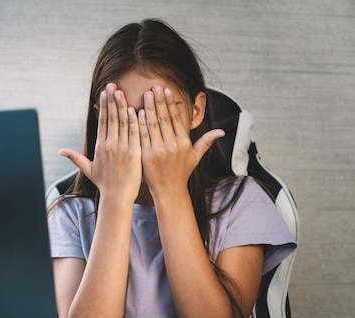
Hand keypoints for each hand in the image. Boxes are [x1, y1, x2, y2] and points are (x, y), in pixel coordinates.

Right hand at [60, 83, 141, 201]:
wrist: (117, 197)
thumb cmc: (104, 184)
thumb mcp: (88, 169)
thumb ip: (75, 157)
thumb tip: (60, 151)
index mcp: (99, 146)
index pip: (102, 121)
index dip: (103, 106)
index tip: (104, 93)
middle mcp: (109, 145)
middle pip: (111, 117)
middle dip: (112, 100)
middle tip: (112, 84)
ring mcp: (122, 148)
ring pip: (123, 122)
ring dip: (122, 105)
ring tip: (121, 91)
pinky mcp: (134, 153)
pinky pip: (135, 133)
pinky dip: (135, 121)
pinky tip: (135, 109)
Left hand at [138, 85, 223, 200]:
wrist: (169, 191)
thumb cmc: (181, 173)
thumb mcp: (195, 157)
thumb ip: (206, 141)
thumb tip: (222, 132)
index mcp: (183, 143)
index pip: (176, 118)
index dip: (171, 103)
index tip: (167, 90)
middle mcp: (172, 145)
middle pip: (164, 119)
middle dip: (159, 101)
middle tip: (154, 87)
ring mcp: (158, 151)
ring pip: (152, 125)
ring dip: (149, 108)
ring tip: (145, 94)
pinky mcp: (146, 156)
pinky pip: (142, 136)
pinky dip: (139, 124)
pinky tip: (136, 112)